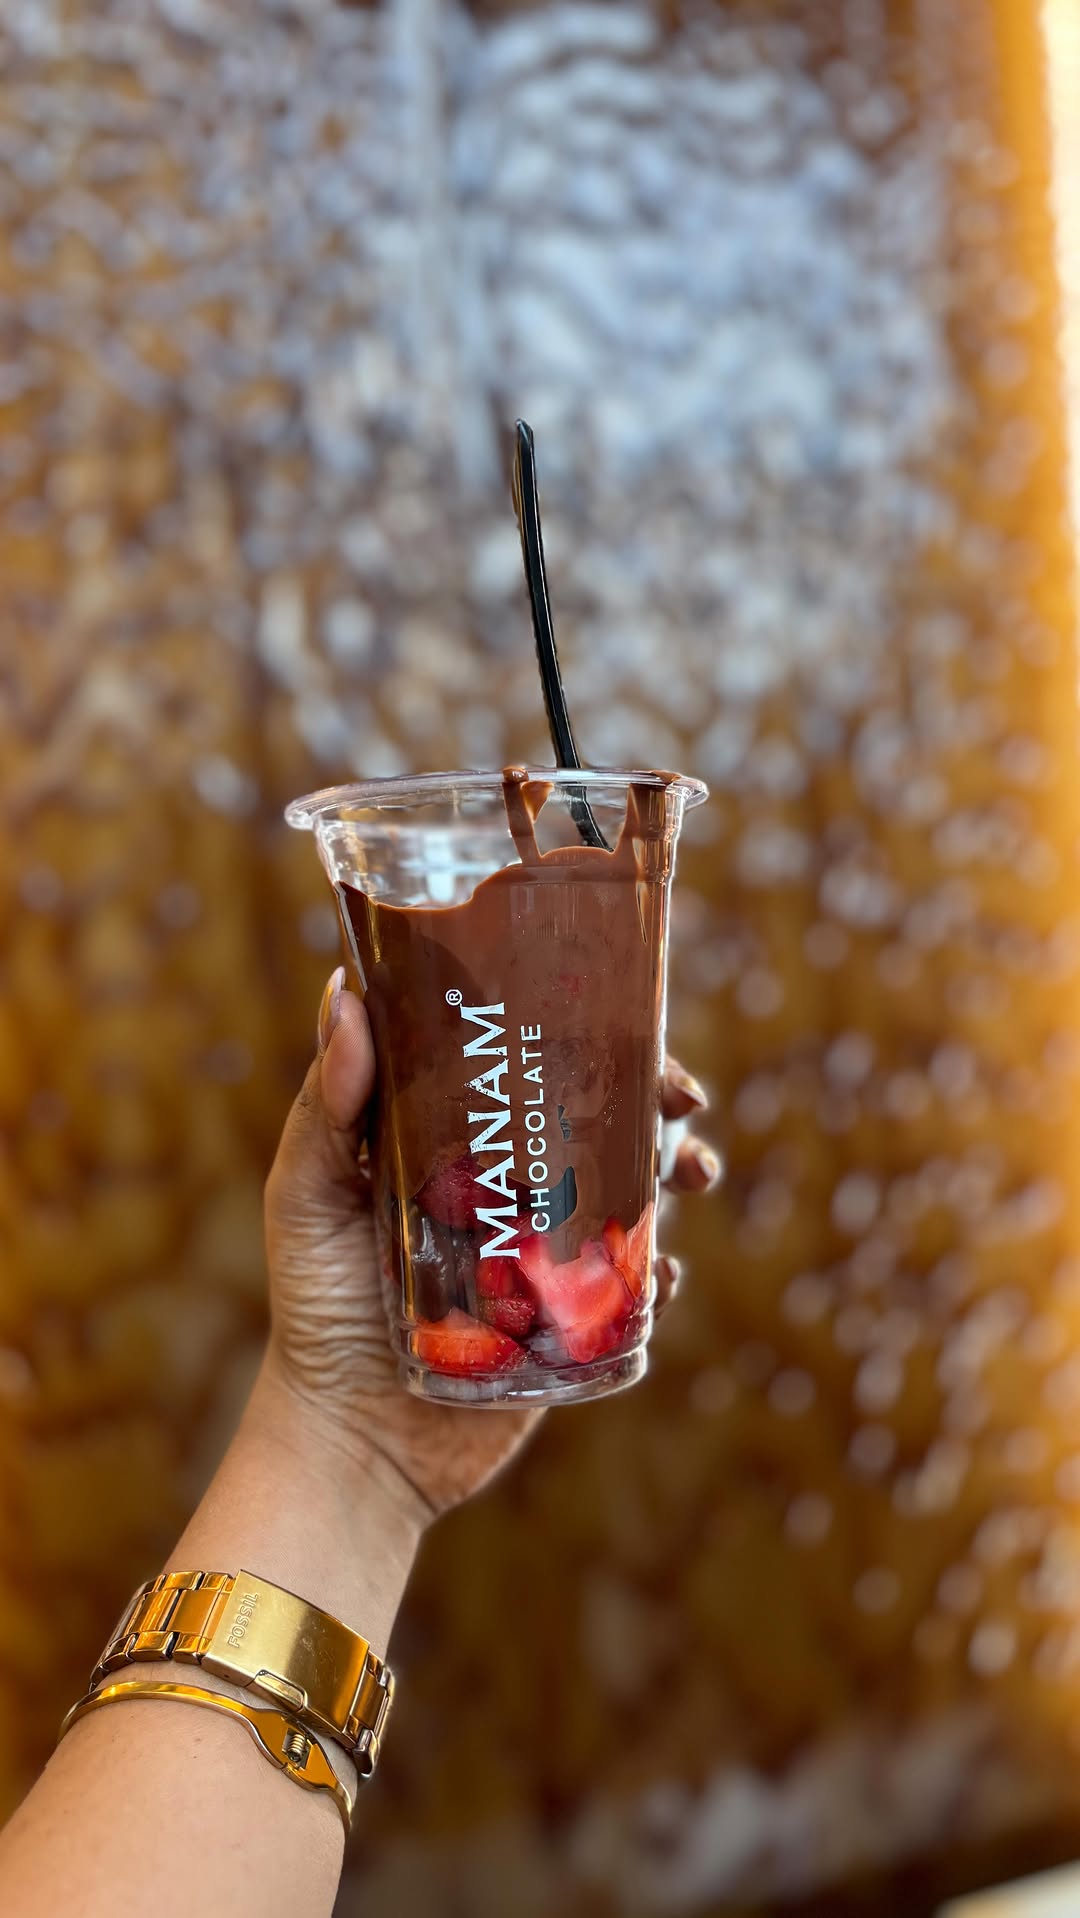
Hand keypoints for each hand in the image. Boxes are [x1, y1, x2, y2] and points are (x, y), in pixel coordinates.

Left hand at [263, 969, 718, 1522]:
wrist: (353, 1440)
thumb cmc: (315, 1310)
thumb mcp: (308, 1197)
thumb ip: (327, 1109)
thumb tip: (345, 995)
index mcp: (453, 1145)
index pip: (521, 1068)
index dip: (576, 1032)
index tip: (617, 1013)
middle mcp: (507, 1190)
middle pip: (593, 1121)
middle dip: (652, 1098)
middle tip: (681, 1099)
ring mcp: (545, 1254)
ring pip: (628, 1193)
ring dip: (675, 1171)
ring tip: (694, 1172)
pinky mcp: (571, 1322)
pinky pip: (635, 1287)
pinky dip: (661, 1271)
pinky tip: (664, 1270)